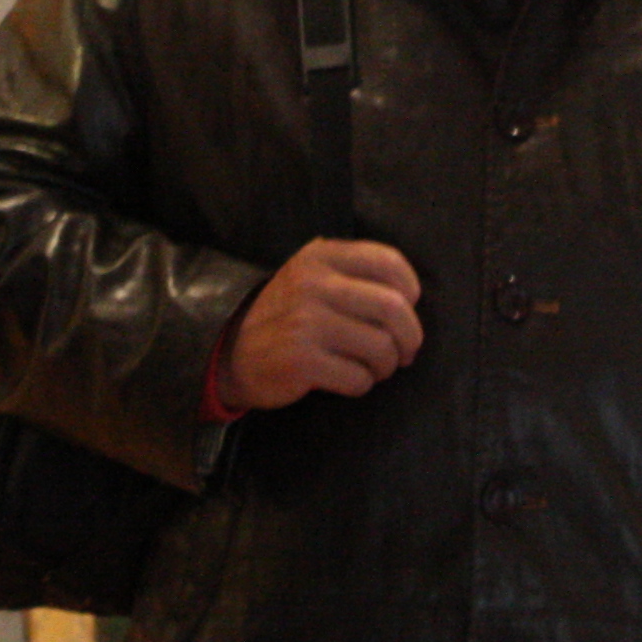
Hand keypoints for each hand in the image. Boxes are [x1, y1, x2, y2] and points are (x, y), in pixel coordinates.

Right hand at [219, 238, 423, 410]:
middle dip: (410, 337)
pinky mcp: (301, 361)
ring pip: (381, 348)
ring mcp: (306, 323)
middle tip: (405, 352)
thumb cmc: (288, 315)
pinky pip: (358, 378)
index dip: (410, 291)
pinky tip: (347, 379)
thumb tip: (410, 300)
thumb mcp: (312, 276)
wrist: (231, 350)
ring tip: (373, 367)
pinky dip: (362, 384)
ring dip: (386, 366)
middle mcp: (314, 284)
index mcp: (321, 257)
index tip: (405, 310)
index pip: (389, 262)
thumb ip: (354, 274)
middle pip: (394, 308)